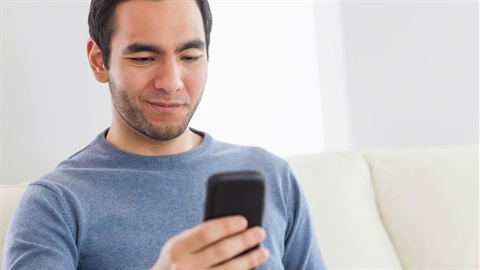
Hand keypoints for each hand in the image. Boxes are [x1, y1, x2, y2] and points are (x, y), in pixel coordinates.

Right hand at [150, 215, 268, 268]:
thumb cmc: (179, 259)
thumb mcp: (181, 245)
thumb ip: (199, 236)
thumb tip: (234, 225)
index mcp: (177, 247)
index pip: (205, 233)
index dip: (225, 226)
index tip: (244, 221)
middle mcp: (183, 266)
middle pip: (220, 251)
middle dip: (243, 241)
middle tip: (260, 232)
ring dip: (249, 261)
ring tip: (263, 252)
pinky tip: (253, 269)